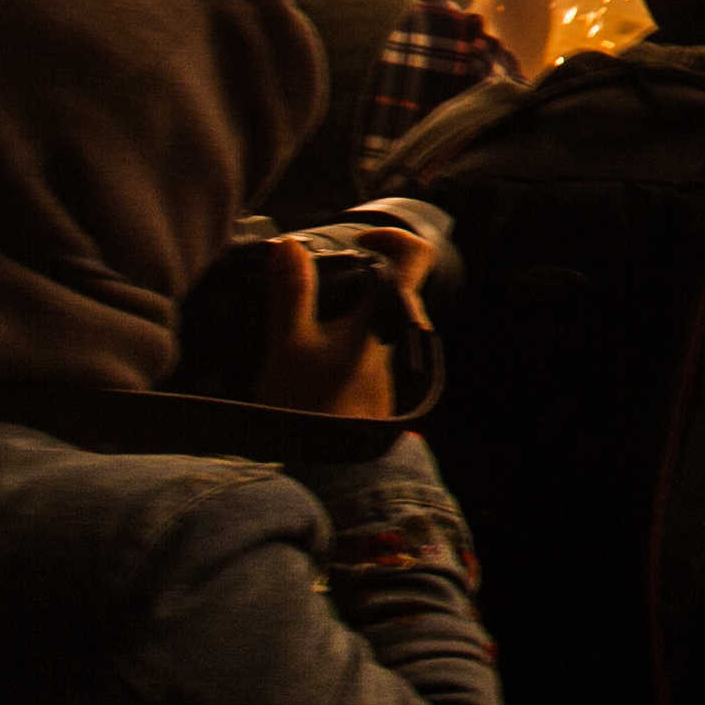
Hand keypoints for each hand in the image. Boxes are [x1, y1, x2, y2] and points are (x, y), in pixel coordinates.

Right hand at [235, 225, 441, 422]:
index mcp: (386, 314)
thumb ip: (291, 293)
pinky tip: (307, 347)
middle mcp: (398, 333)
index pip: (416, 255)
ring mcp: (389, 359)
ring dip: (341, 307)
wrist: (325, 468)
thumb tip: (288, 244)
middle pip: (389, 284)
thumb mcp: (290, 345)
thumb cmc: (311, 404)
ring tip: (299, 315)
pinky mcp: (375, 379)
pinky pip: (365, 340)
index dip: (392, 236)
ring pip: (374, 315)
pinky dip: (340, 332)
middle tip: (309, 280)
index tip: (356, 241)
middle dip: (350, 274)